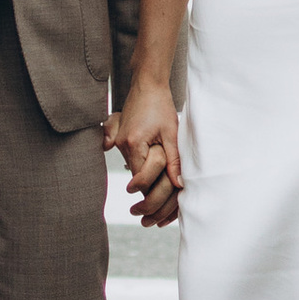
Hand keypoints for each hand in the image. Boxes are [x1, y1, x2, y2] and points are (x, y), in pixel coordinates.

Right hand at [109, 81, 183, 228]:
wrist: (147, 84)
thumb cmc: (160, 105)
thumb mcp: (171, 132)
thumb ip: (173, 160)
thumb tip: (179, 184)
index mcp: (134, 144)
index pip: (141, 179)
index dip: (151, 194)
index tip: (160, 207)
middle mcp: (122, 145)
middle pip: (135, 179)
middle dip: (145, 196)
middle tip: (150, 215)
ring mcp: (119, 141)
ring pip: (132, 171)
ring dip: (145, 184)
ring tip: (153, 204)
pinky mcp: (121, 138)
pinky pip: (131, 160)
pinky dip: (141, 171)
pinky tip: (147, 182)